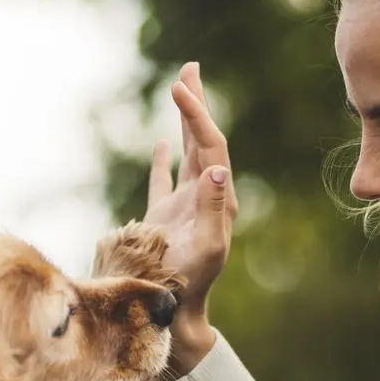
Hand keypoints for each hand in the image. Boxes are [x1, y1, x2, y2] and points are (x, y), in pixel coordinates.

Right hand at [144, 62, 238, 374]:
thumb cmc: (189, 284)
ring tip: (181, 89)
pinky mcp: (165, 218)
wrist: (175, 310)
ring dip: (183, 122)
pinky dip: (163, 159)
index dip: (198, 116)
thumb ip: (212, 208)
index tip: (181, 89)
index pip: (211, 147)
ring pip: (186, 154)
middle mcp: (206, 197)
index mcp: (218, 199)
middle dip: (196, 105)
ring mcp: (185, 206)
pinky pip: (165, 180)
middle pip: (203, 141)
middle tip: (189, 69)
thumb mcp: (206, 247)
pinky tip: (160, 142)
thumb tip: (219, 167)